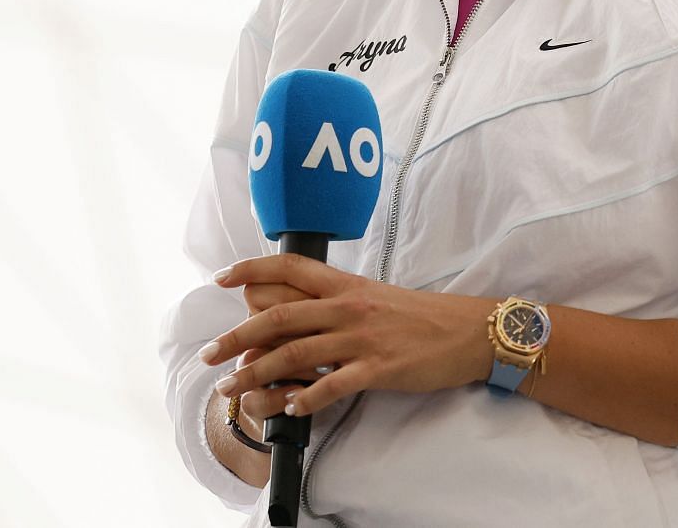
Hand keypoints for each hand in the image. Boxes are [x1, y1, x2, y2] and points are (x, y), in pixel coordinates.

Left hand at [203, 254, 493, 420]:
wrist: (468, 331)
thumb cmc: (420, 317)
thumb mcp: (374, 298)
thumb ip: (335, 302)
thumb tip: (294, 309)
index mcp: (347, 284)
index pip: (290, 267)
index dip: (251, 269)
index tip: (221, 278)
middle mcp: (348, 306)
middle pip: (278, 316)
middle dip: (236, 337)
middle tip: (209, 355)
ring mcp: (362, 338)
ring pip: (294, 353)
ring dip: (256, 374)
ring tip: (233, 389)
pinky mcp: (379, 368)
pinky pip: (331, 385)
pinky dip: (304, 399)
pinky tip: (289, 409)